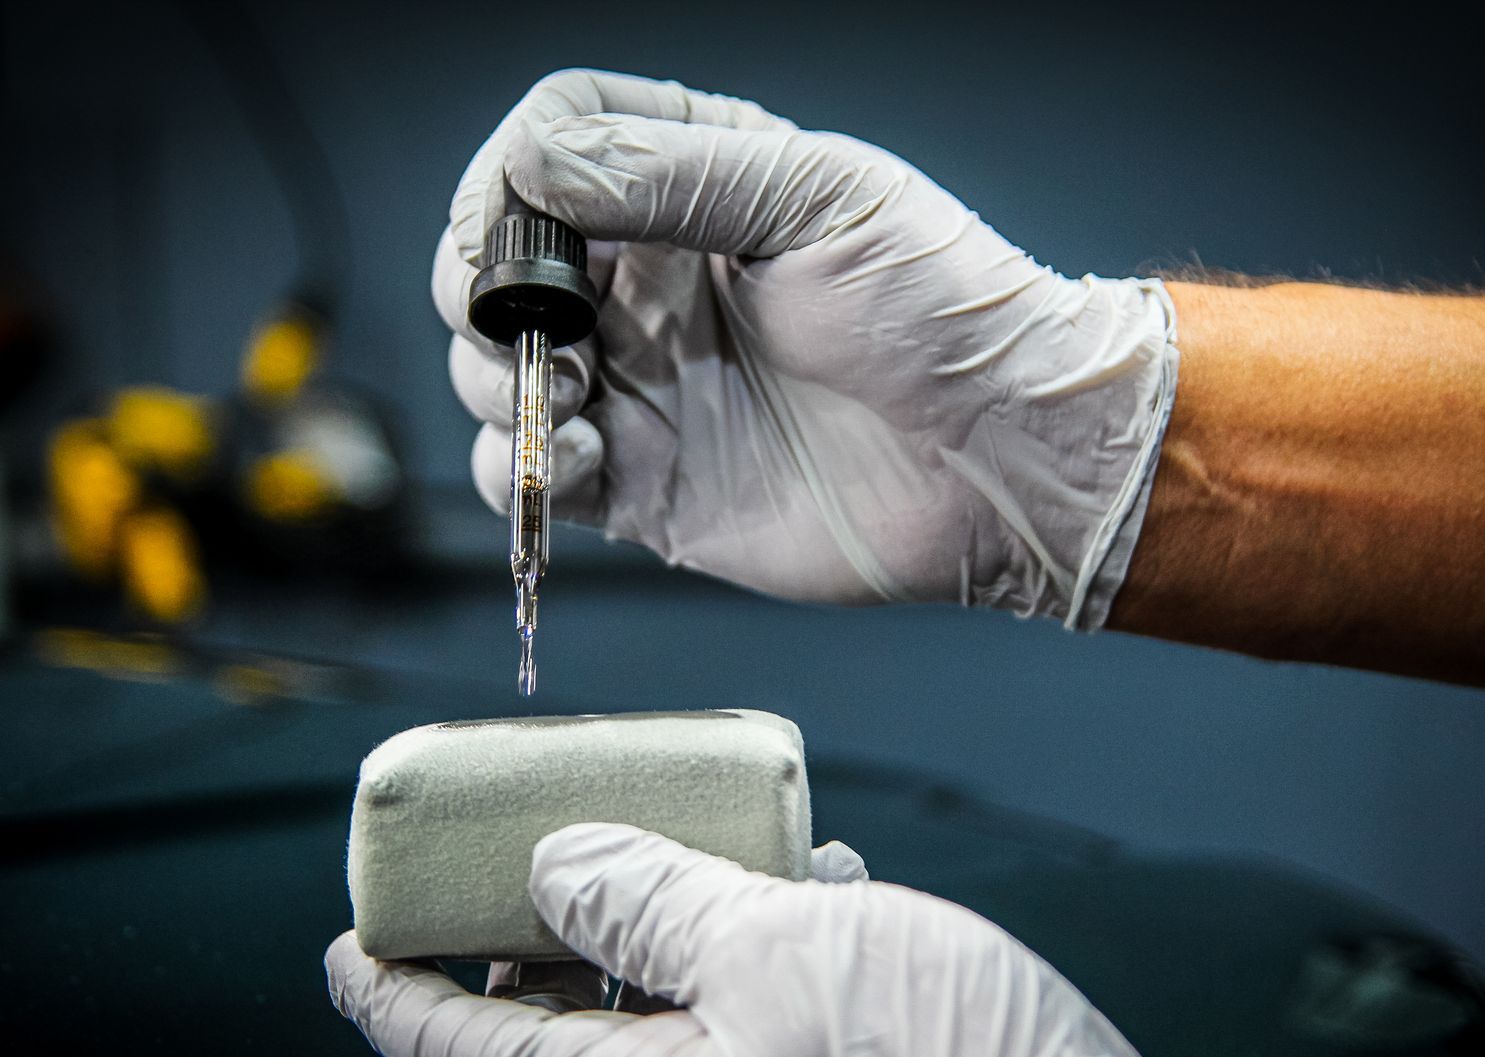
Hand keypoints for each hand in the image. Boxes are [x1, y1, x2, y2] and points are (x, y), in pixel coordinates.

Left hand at [325, 823, 1283, 1056]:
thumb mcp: (777, 946)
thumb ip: (648, 899)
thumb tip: (556, 869)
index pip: (444, 1053)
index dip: (387, 985)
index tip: (351, 937)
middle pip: (540, 1053)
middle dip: (533, 945)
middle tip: (541, 850)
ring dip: (653, 954)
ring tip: (694, 855)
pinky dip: (728, 997)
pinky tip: (794, 912)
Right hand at [434, 70, 1178, 626]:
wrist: (1001, 459)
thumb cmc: (941, 313)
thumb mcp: (816, 202)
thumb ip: (668, 175)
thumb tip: (534, 163)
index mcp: (694, 188)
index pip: (548, 146)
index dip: (507, 176)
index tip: (513, 222)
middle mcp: (652, 283)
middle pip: (496, 262)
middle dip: (483, 288)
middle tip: (529, 320)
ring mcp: (641, 383)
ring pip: (493, 368)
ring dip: (496, 377)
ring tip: (574, 392)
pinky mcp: (643, 481)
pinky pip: (530, 473)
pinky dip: (520, 466)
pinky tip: (585, 454)